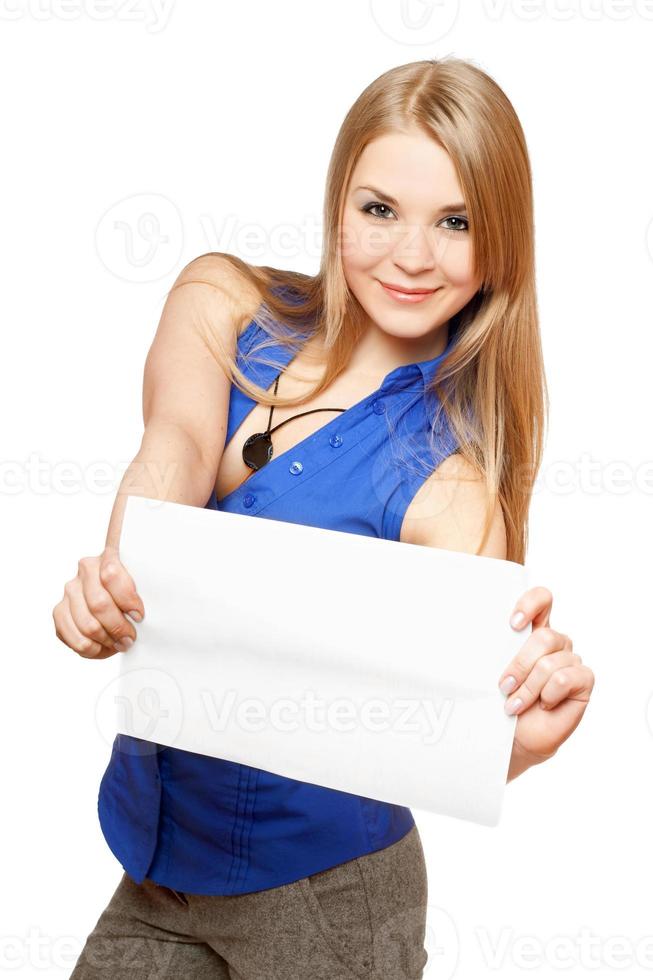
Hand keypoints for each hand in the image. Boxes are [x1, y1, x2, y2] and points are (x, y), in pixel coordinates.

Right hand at [52, 546, 144, 658]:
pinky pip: (73, 637)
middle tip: (130, 638)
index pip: (111, 575)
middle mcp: (86, 568)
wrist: (118, 595)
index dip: (127, 600)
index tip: (139, 616)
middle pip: (99, 604)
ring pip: (87, 624)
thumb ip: (148, 586)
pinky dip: (90, 649)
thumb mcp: (146, 583)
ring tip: (118, 644)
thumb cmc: (136, 592)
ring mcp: (71, 589)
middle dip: (118, 627)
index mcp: (110, 554)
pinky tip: (102, 647)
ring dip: (106, 640)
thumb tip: (146, 610)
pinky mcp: (60, 610)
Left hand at [498, 586, 594, 778]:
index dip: (531, 603)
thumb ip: (492, 647)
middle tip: (503, 686)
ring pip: (550, 663)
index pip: (542, 599)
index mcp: (534, 630)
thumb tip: (463, 630)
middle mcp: (555, 642)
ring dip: (528, 688)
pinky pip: (565, 679)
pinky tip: (543, 705)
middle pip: (544, 637)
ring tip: (515, 704)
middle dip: (519, 665)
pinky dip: (548, 695)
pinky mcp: (583, 680)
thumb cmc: (502, 700)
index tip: (513, 624)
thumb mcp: (492, 669)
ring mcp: (571, 660)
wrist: (515, 737)